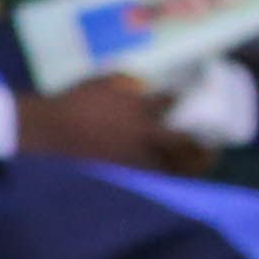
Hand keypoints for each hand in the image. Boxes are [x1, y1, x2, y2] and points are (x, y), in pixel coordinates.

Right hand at [25, 74, 210, 177]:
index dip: (182, 101)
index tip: (186, 99)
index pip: (172, 103)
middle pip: (185, 145)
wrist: (47, 130)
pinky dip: (167, 176)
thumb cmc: (71, 102)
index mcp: (139, 109)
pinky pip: (155, 177)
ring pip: (174, 168)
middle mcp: (144, 136)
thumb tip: (142, 84)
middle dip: (202, 146)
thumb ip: (126, 82)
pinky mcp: (124, 172)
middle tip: (211, 145)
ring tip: (198, 164)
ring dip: (190, 166)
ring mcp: (135, 157)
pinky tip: (169, 174)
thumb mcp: (100, 81)